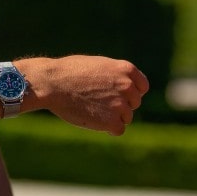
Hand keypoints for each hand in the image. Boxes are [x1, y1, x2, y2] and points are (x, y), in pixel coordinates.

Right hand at [23, 55, 149, 135]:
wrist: (53, 84)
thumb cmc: (70, 72)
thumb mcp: (99, 65)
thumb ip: (116, 75)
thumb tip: (127, 88)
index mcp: (126, 69)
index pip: (142, 87)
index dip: (131, 93)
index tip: (119, 96)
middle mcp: (128, 86)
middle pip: (134, 103)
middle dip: (120, 105)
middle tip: (99, 103)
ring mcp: (121, 104)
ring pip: (126, 117)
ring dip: (113, 117)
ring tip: (92, 109)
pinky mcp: (112, 121)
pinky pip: (119, 130)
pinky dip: (108, 129)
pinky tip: (94, 120)